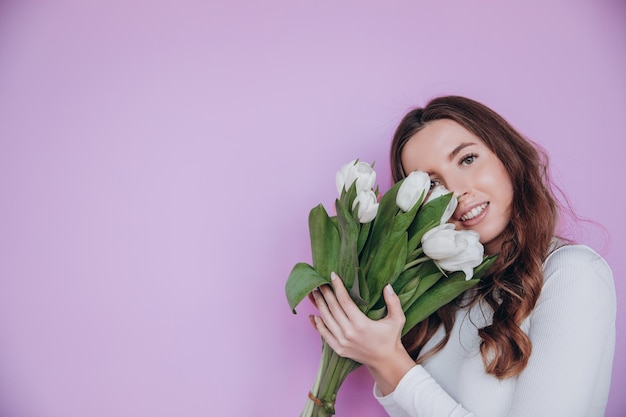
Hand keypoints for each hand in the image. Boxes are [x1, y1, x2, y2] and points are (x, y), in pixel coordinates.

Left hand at [310, 272, 414, 393]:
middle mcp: (349, 333)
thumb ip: (393, 302)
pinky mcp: (338, 349)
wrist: (385, 361)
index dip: (338, 287)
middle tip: (320, 282)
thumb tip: (387, 286)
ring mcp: (342, 342)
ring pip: (326, 320)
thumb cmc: (391, 338)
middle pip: (332, 308)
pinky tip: (313, 315)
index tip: (332, 275)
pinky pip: (324, 334)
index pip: (345, 301)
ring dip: (319, 305)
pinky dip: (317, 324)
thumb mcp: (397, 319)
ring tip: (314, 293)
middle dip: (325, 293)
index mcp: (361, 324)